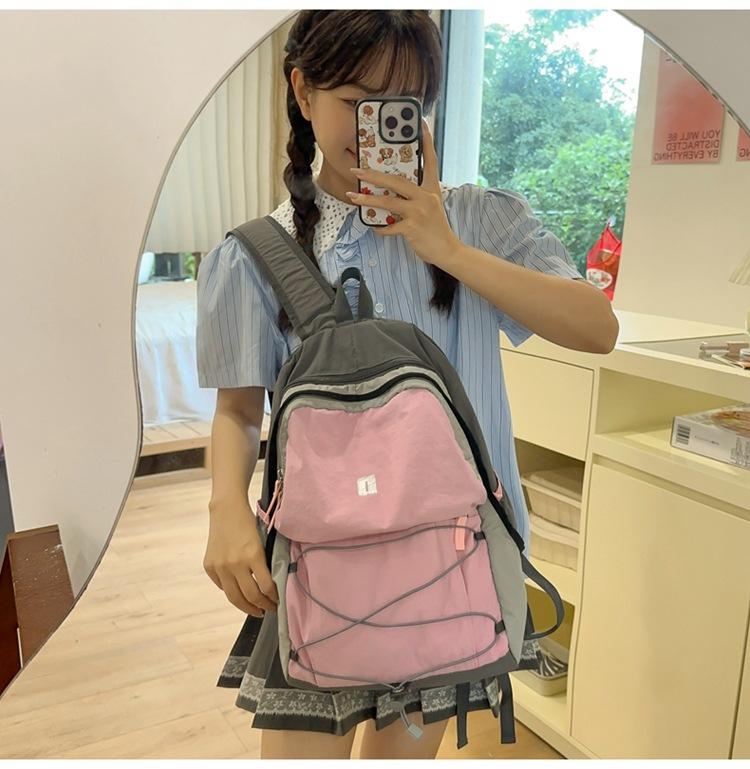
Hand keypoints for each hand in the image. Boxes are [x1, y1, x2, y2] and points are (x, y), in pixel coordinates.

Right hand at [203, 502, 278, 617]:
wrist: (227, 509)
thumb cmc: (248, 523)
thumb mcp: (262, 542)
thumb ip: (263, 563)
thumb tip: (268, 586)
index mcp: (253, 556)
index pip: (265, 586)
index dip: (273, 598)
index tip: (277, 601)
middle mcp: (235, 564)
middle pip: (250, 596)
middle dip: (262, 606)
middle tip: (269, 609)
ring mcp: (220, 566)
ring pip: (234, 597)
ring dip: (246, 607)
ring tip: (255, 610)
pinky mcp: (209, 566)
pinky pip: (222, 586)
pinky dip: (231, 592)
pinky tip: (239, 593)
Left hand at [345, 119, 461, 267]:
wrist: (447, 250)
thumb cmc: (436, 228)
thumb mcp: (431, 206)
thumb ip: (416, 195)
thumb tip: (392, 190)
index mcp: (431, 188)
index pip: (430, 161)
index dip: (427, 142)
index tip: (422, 123)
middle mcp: (426, 197)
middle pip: (397, 180)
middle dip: (374, 175)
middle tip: (357, 169)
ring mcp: (419, 212)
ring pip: (388, 202)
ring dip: (367, 200)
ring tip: (353, 196)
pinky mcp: (412, 228)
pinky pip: (389, 226)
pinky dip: (379, 228)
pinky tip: (374, 226)